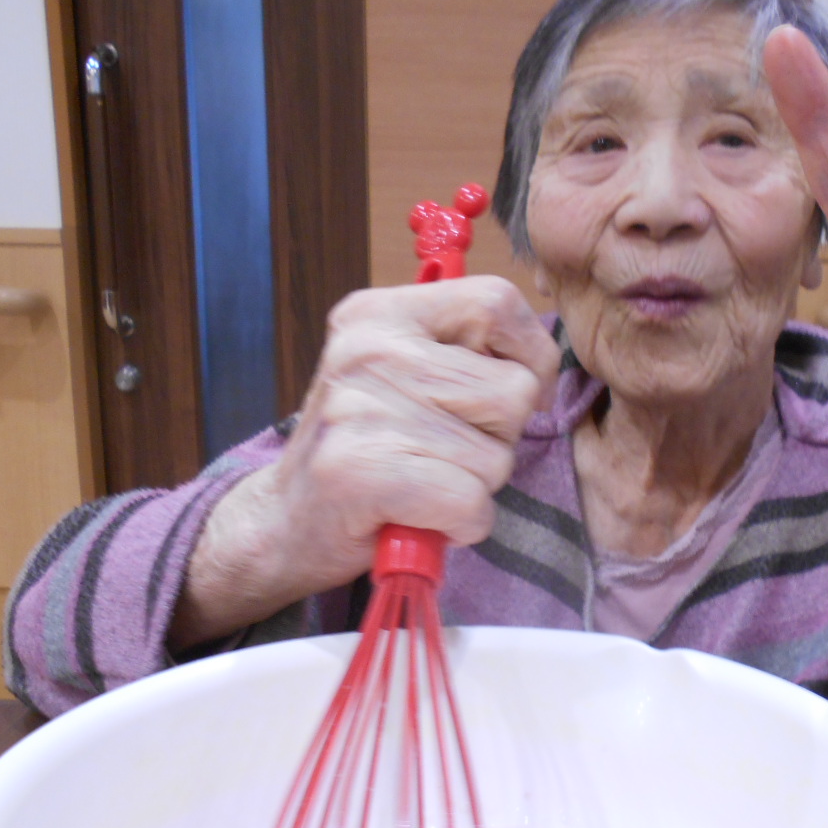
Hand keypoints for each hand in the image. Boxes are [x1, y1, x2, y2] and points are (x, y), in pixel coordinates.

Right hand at [171, 277, 559, 648]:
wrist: (285, 522)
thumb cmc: (366, 450)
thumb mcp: (405, 374)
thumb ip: (466, 354)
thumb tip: (542, 367)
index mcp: (380, 312)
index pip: (497, 302)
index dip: (528, 355)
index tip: (504, 395)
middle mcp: (367, 349)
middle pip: (512, 390)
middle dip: (498, 438)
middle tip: (442, 453)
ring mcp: (360, 410)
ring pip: (497, 455)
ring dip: (476, 486)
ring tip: (423, 483)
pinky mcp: (362, 474)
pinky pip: (470, 502)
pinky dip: (460, 525)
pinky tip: (420, 516)